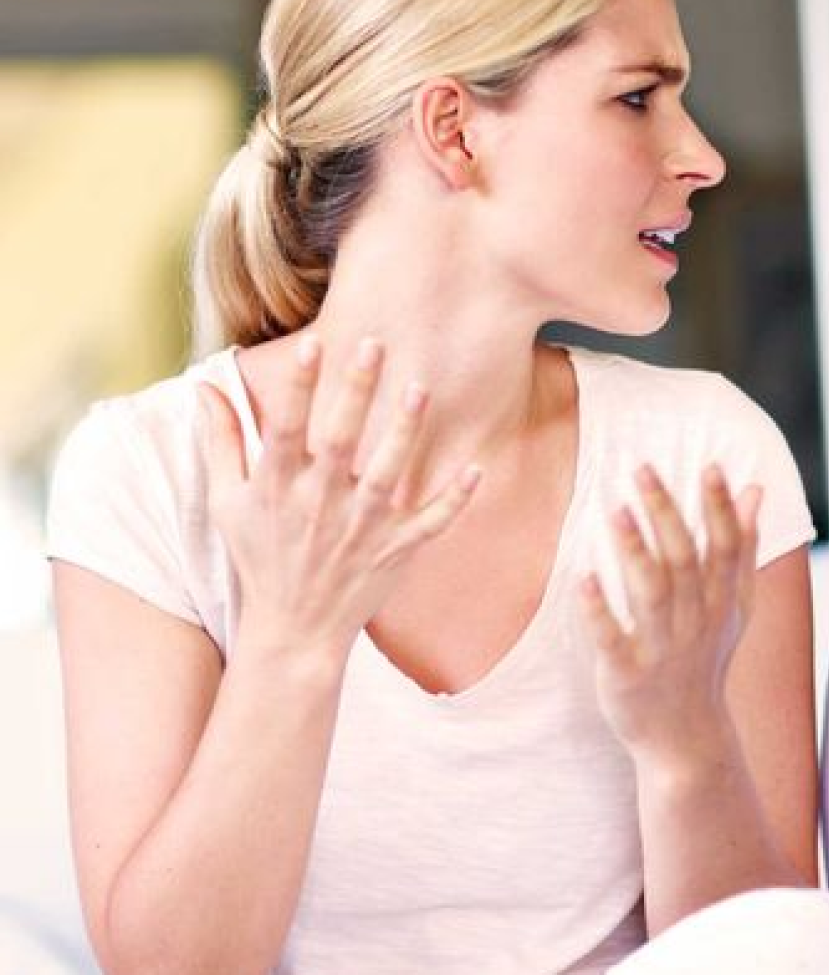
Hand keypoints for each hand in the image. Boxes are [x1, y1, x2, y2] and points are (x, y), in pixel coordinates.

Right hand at [198, 336, 479, 656]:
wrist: (294, 630)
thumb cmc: (259, 556)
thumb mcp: (228, 501)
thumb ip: (221, 442)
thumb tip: (205, 386)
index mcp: (278, 487)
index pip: (286, 428)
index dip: (298, 387)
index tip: (313, 344)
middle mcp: (319, 504)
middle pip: (340, 440)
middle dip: (356, 392)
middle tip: (376, 344)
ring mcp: (361, 528)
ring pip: (387, 474)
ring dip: (403, 433)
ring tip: (419, 389)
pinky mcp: (395, 550)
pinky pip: (430, 523)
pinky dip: (454, 501)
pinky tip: (476, 470)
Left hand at [582, 464, 761, 764]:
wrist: (687, 736)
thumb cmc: (706, 657)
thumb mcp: (735, 604)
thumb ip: (743, 544)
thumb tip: (755, 487)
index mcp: (722, 602)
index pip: (727, 548)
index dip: (720, 508)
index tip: (710, 467)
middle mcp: (697, 622)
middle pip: (685, 561)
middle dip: (667, 515)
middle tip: (643, 469)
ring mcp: (662, 649)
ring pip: (652, 594)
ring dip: (636, 552)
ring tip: (617, 510)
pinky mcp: (626, 674)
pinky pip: (612, 638)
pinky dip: (598, 610)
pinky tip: (583, 578)